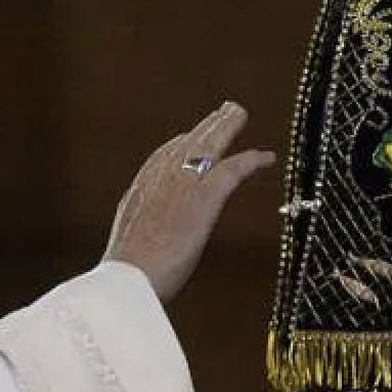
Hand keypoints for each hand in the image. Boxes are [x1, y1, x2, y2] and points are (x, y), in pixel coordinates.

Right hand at [102, 102, 275, 301]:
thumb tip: (141, 255)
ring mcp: (181, 186)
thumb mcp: (128, 252)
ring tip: (238, 114)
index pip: (160, 160)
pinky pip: (232, 170)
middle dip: (204, 126)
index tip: (187, 137)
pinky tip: (265, 157)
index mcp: (138, 194)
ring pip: (207, 145)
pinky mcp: (204, 198)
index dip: (177, 146)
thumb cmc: (125, 277)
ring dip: (225, 127)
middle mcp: (158, 181)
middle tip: (221, 111)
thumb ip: (140, 242)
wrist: (128, 280)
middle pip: (185, 143)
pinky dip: (251, 160)